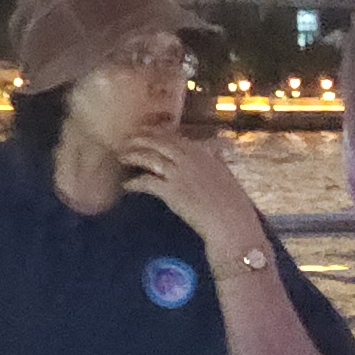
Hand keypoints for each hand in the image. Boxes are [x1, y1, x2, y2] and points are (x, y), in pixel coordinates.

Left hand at [119, 130, 265, 259]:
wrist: (231, 222)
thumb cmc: (233, 203)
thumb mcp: (226, 173)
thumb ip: (217, 159)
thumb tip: (216, 148)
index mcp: (203, 152)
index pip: (174, 137)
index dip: (157, 133)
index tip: (146, 132)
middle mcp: (190, 158)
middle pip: (158, 142)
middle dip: (140, 139)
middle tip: (127, 140)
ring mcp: (179, 173)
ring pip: (149, 158)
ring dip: (133, 156)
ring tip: (122, 157)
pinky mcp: (171, 191)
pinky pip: (147, 182)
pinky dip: (134, 183)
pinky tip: (126, 186)